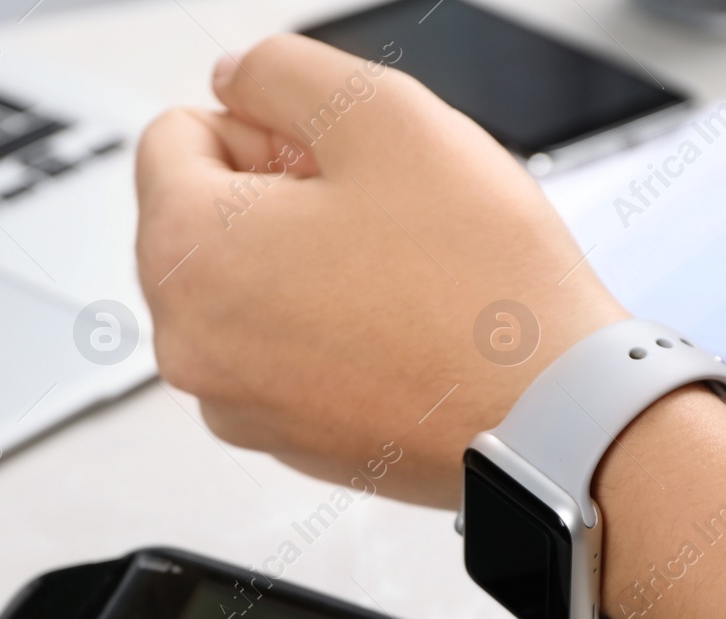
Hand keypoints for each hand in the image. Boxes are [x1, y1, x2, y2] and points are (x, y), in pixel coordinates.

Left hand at [135, 34, 626, 507]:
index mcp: (184, 253)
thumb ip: (282, 71)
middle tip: (375, 212)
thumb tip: (236, 79)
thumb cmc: (478, 283)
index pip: (175, 136)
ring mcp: (230, 402)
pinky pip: (279, 353)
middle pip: (202, 218)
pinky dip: (322, 330)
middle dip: (276, 196)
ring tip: (393, 272)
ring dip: (301, 263)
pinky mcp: (280, 440)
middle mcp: (187, 341)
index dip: (264, 127)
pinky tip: (397, 326)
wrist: (550, 417)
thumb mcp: (382, 113)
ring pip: (243, 288)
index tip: (333, 160)